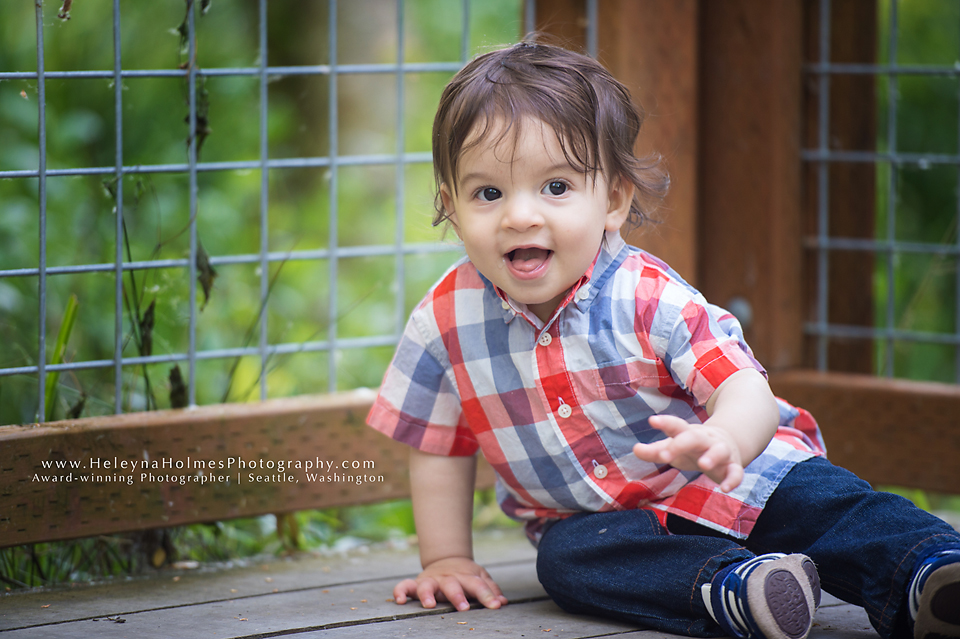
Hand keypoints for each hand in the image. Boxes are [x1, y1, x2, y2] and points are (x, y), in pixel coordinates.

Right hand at [393, 556, 507, 611]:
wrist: (447, 558)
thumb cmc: (466, 574)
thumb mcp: (480, 577)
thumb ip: (490, 589)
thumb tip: (502, 602)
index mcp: (466, 577)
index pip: (478, 585)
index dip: (488, 595)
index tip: (496, 605)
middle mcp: (448, 578)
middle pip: (452, 585)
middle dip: (457, 596)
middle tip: (463, 608)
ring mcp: (431, 580)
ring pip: (427, 585)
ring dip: (427, 594)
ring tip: (429, 605)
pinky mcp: (416, 583)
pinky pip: (405, 585)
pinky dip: (400, 591)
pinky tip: (400, 601)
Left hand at [633, 414, 744, 491]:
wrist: (727, 444)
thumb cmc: (692, 448)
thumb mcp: (673, 448)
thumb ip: (654, 451)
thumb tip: (635, 449)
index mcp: (688, 433)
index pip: (676, 425)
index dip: (665, 422)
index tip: (652, 420)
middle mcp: (705, 439)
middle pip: (694, 437)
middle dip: (680, 444)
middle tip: (665, 455)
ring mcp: (721, 451)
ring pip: (719, 450)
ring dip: (712, 456)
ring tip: (703, 465)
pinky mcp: (733, 466)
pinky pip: (736, 472)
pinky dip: (732, 480)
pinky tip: (724, 488)